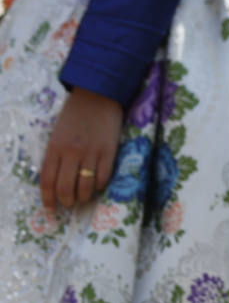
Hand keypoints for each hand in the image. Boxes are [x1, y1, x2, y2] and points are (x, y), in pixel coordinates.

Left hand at [40, 88, 123, 210]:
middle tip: (70, 203)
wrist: (99, 94)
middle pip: (65, 188)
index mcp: (55, 147)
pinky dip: (99, 185)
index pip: (47, 181)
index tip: (51, 208)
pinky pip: (103, 177)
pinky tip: (98, 184)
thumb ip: (56, 155)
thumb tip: (57, 180)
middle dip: (67, 201)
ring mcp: (91, 152)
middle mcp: (71, 153)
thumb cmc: (75, 114)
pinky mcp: (109, 151)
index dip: (48, 199)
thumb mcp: (58, 133)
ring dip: (84, 197)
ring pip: (85, 187)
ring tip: (84, 197)